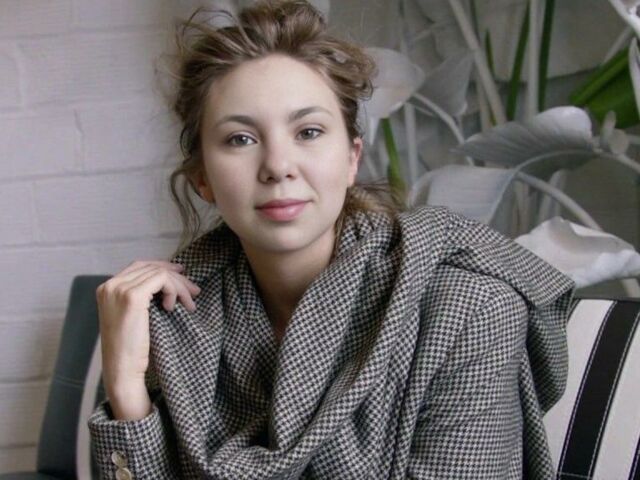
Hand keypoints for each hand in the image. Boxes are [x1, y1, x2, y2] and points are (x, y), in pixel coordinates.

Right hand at [96, 260, 200, 395]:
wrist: (122, 369)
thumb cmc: (130, 348)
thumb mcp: (131, 316)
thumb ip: (140, 296)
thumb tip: (168, 280)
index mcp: (106, 289)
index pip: (139, 266)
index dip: (162, 267)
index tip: (181, 274)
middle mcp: (110, 286)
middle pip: (150, 267)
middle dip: (176, 277)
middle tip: (194, 291)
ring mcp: (119, 290)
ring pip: (159, 273)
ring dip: (179, 286)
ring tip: (189, 304)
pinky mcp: (132, 297)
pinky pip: (162, 280)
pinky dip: (173, 290)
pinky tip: (172, 308)